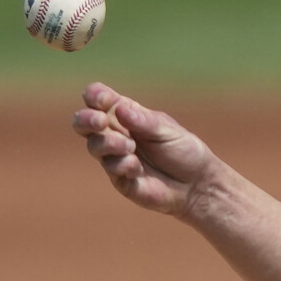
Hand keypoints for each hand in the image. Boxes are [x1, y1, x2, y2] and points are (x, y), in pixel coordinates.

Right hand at [70, 82, 218, 217]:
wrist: (197, 184)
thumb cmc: (183, 151)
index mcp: (125, 114)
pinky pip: (110, 168)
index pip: (98, 99)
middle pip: (83, 122)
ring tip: (130, 147)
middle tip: (101, 121)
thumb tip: (118, 109)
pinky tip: (138, 168)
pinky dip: (122, 165)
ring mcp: (115, 157)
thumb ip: (142, 121)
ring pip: (93, 145)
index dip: (95, 96)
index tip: (105, 100)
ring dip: (109, 143)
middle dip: (86, 119)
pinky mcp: (119, 178)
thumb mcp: (166, 130)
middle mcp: (115, 133)